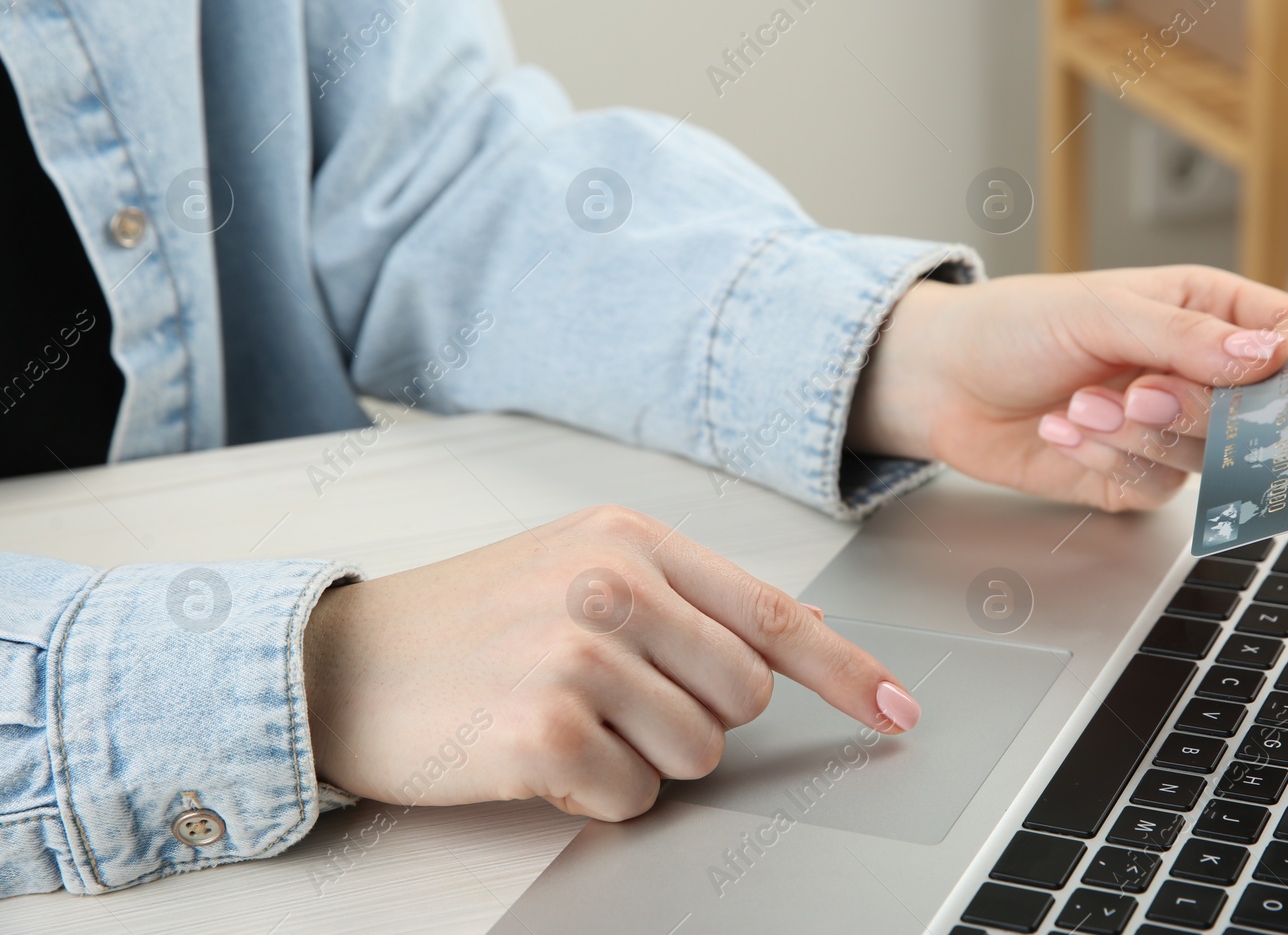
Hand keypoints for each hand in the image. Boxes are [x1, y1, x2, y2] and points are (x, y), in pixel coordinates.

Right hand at [302, 506, 919, 818]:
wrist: (340, 663)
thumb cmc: (463, 621)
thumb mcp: (573, 571)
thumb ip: (676, 603)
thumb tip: (775, 650)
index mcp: (628, 541)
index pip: (770, 611)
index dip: (846, 671)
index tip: (897, 710)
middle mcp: (609, 587)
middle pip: (743, 699)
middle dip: (694, 720)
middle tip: (615, 704)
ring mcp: (576, 655)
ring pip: (696, 754)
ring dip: (639, 758)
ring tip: (567, 720)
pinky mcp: (544, 730)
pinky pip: (632, 797)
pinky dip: (592, 793)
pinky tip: (534, 752)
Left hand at [847, 265, 1287, 511]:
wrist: (943, 380)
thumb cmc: (1015, 325)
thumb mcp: (1099, 311)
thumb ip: (1186, 337)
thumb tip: (1272, 356)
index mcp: (1209, 312)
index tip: (1270, 385)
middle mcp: (1201, 372)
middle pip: (1264, 413)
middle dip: (1198, 410)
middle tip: (1140, 391)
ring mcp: (1173, 429)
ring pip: (1210, 458)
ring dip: (1137, 434)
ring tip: (1078, 403)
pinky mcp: (1136, 476)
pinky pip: (1157, 487)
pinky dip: (1107, 461)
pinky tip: (1061, 429)